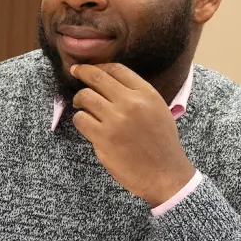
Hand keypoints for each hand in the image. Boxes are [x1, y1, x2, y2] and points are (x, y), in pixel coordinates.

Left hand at [69, 63, 197, 206]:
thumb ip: (137, 95)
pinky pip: (81, 119)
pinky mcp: (103, 137)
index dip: (99, 66)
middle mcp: (131, 103)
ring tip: (80, 104)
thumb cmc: (161, 143)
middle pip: (97, 78)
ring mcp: (115, 120)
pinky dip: (80, 120)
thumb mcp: (158, 110)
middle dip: (81, 72)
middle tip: (74, 72)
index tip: (90, 68)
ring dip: (79, 99)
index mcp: (147, 94)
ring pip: (85, 97)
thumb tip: (109, 83)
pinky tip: (86, 123)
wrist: (165, 174)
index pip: (117, 69)